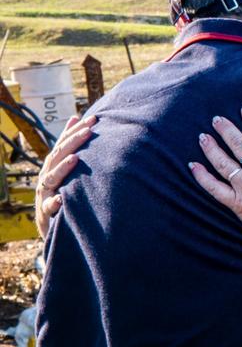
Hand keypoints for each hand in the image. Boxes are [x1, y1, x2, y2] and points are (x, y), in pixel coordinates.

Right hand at [34, 114, 95, 237]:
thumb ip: (71, 148)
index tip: (92, 119)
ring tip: (75, 158)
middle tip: (89, 130)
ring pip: (52, 179)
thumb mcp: (67, 171)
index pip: (63, 145)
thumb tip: (77, 118)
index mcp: (53, 167)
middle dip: (73, 142)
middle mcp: (47, 178)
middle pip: (58, 157)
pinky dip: (54, 203)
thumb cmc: (64, 195)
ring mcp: (45, 195)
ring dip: (63, 168)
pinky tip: (61, 199)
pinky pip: (49, 208)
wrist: (54, 228)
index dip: (75, 131)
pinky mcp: (46, 214)